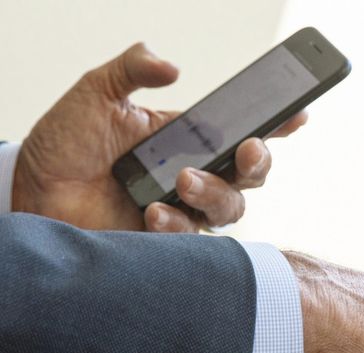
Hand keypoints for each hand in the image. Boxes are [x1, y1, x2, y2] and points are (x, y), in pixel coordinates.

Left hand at [12, 43, 306, 231]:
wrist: (34, 192)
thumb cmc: (66, 145)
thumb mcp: (97, 92)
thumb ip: (133, 68)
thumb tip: (171, 66)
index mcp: (187, 139)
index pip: (240, 130)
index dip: (275, 125)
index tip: (298, 115)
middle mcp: (194, 174)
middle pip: (249, 175)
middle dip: (258, 162)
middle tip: (249, 150)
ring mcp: (183, 209)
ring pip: (229, 209)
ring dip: (215, 193)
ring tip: (183, 182)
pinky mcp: (166, 242)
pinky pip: (191, 238)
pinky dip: (177, 225)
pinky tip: (154, 213)